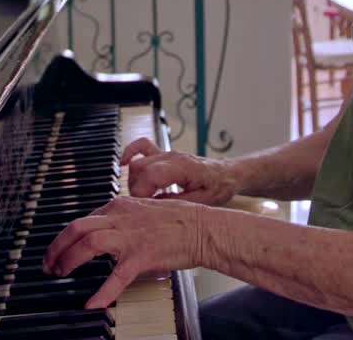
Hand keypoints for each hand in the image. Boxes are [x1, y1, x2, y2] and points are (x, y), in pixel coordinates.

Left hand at [43, 196, 206, 308]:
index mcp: (120, 205)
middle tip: (49, 264)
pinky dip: (101, 293)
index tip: (58, 250)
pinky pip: (116, 277)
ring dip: (68, 260)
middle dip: (56, 247)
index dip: (66, 237)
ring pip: (88, 244)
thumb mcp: (143, 211)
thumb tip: (103, 231)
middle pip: (76, 228)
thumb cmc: (179, 221)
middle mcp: (121, 216)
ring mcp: (130, 235)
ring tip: (61, 274)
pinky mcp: (142, 255)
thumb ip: (122, 219)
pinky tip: (92, 305)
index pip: (83, 219)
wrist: (203, 228)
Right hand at [121, 137, 238, 205]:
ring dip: (132, 180)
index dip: (141, 192)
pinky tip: (124, 164)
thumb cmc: (219, 186)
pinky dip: (130, 153)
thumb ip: (177, 203)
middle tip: (142, 206)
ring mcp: (167, 153)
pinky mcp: (164, 154)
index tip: (141, 206)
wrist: (228, 174)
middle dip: (135, 189)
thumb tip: (153, 206)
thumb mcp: (203, 201)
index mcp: (183, 167)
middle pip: (140, 168)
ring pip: (137, 161)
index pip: (151, 174)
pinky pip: (142, 146)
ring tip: (141, 196)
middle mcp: (172, 157)